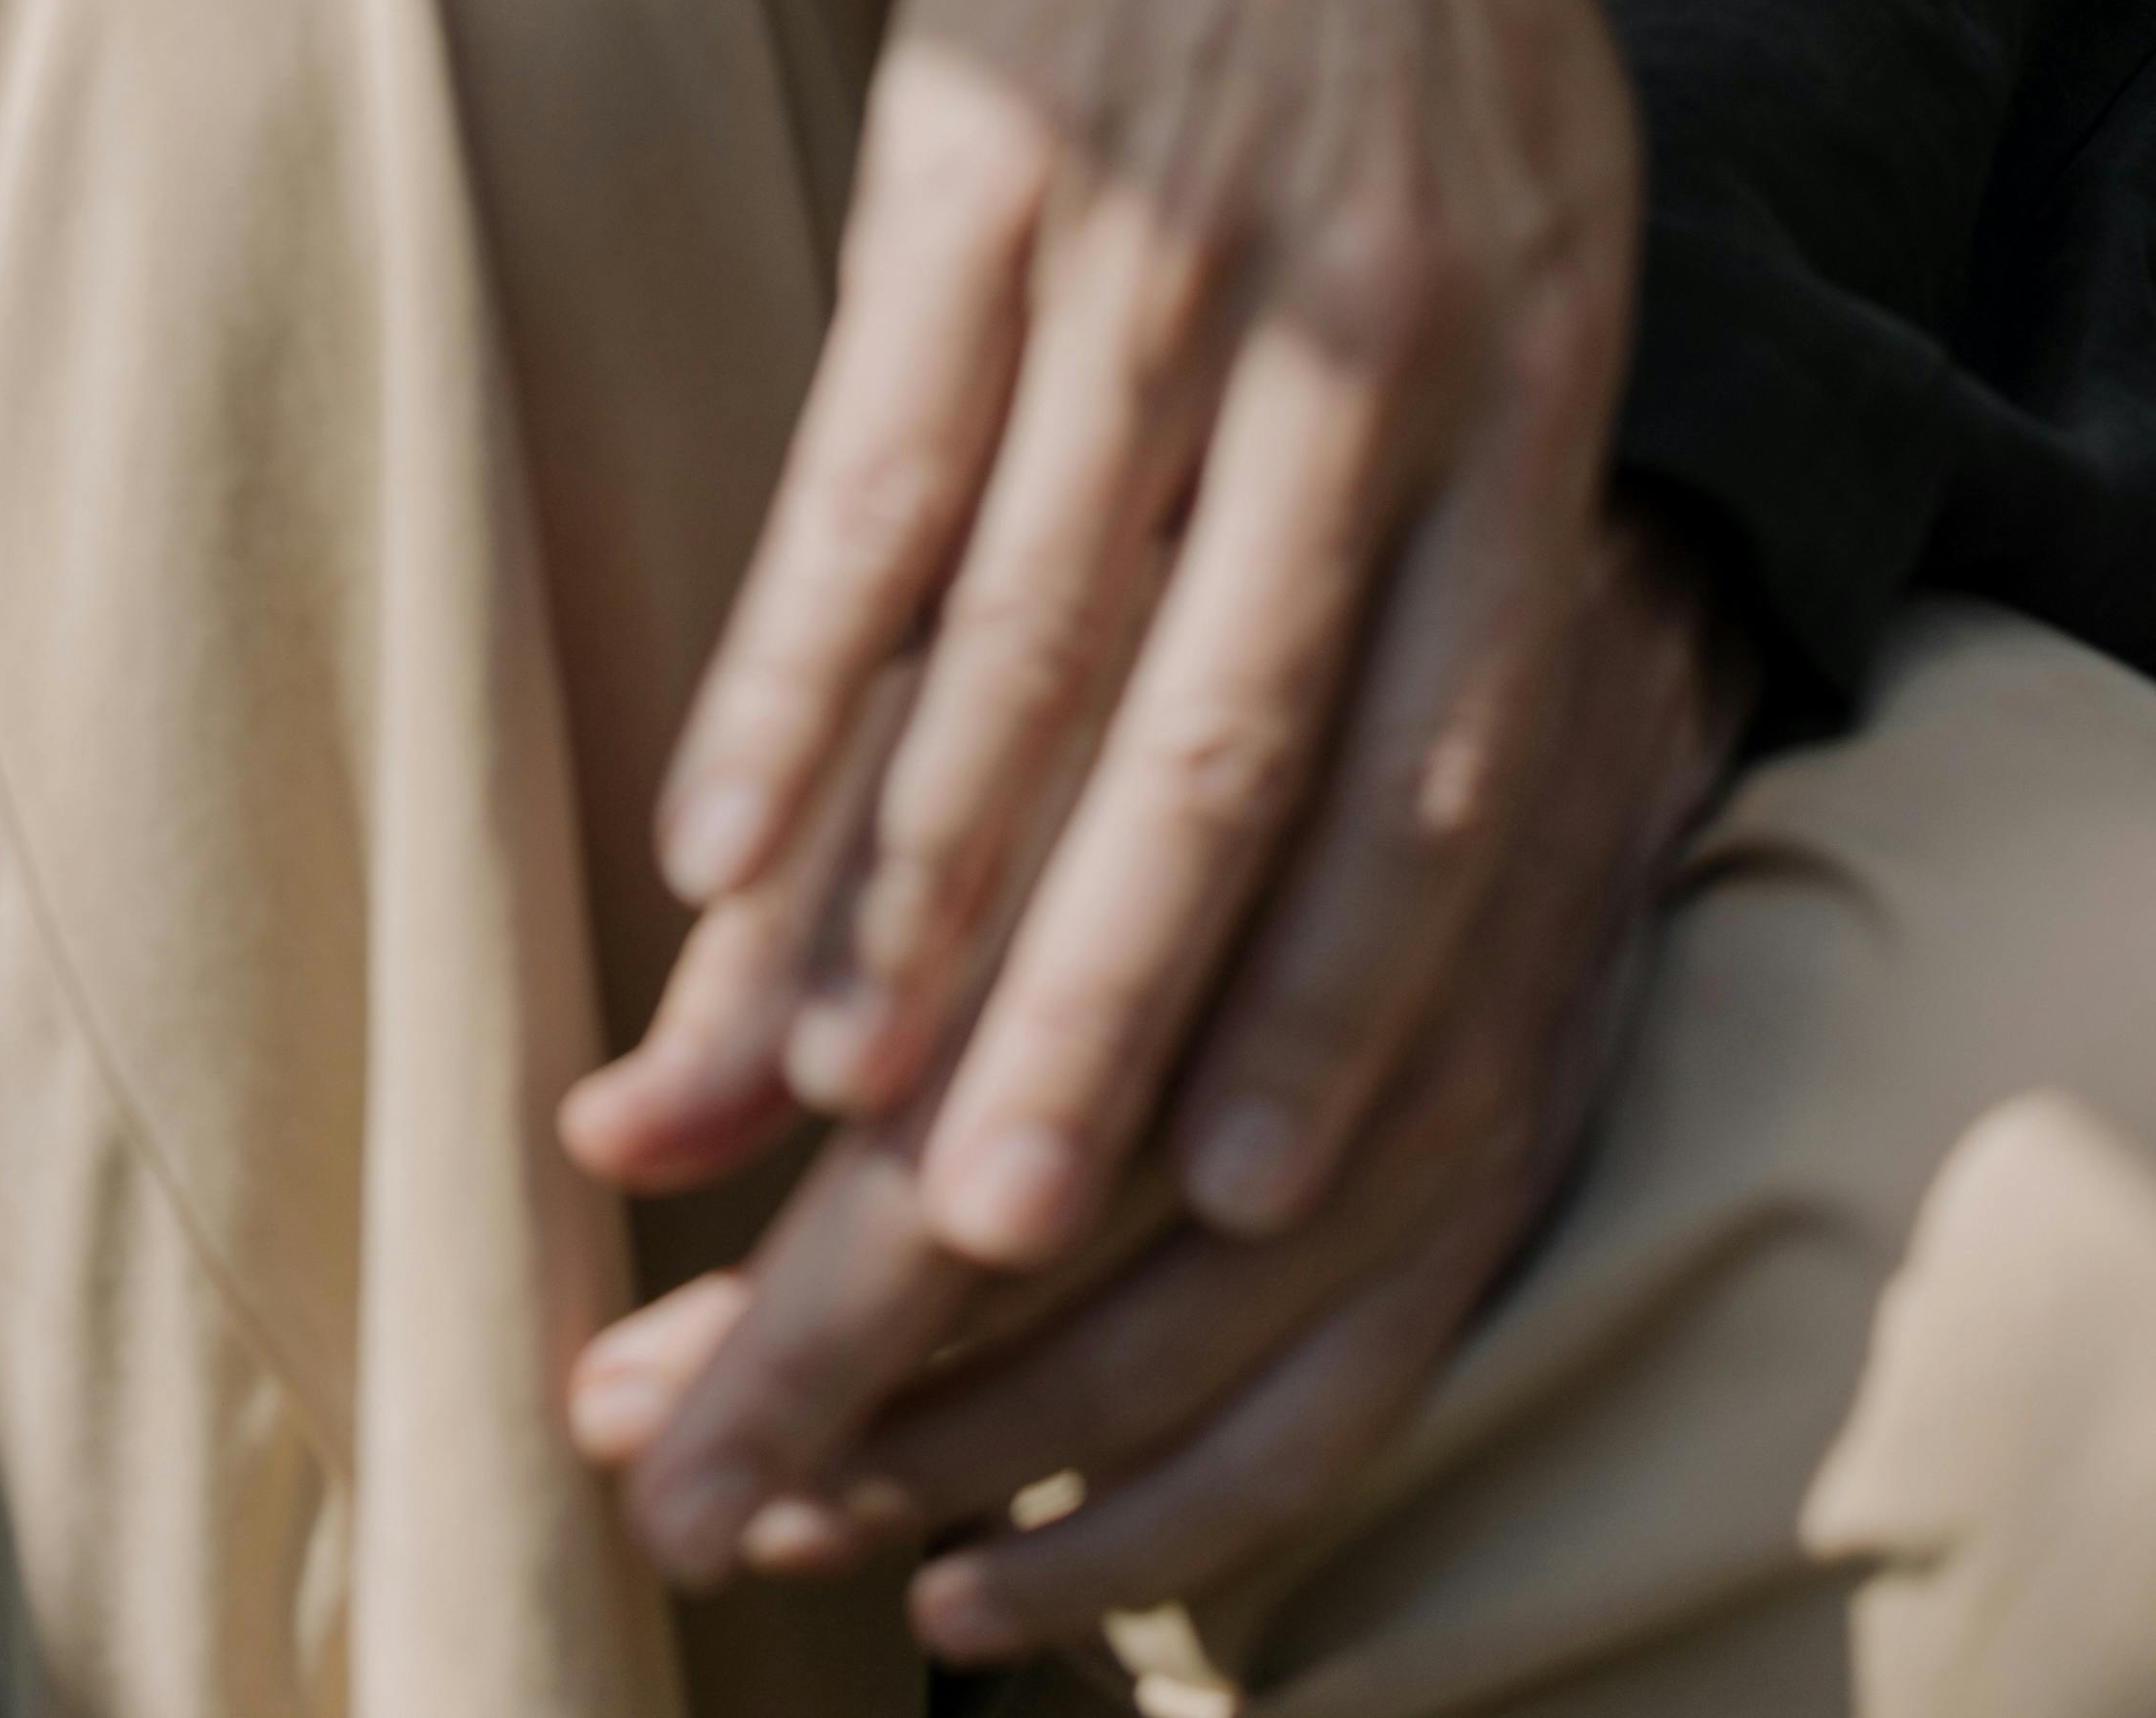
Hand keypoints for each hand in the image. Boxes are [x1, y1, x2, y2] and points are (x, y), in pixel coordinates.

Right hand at [512, 0, 1641, 1296]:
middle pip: (1213, 753)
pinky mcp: (976, 161)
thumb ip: (1484, 471)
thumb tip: (1411, 785)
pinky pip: (867, 469)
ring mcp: (1157, 248)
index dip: (1321, 1002)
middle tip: (977, 1259)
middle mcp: (1360, 340)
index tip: (1223, 1210)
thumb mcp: (1530, 198)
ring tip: (802, 1108)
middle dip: (1083, 1029)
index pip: (1426, 770)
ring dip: (900, 898)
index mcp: (1524, 369)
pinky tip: (710, 835)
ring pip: (1019, 646)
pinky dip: (788, 676)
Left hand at [563, 500, 1751, 1638]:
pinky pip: (1328, 1422)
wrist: (1547, 568)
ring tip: (786, 1534)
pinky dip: (1153, 1533)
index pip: (934, 1114)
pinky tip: (978, 1587)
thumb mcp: (968, 702)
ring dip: (968, 1474)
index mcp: (1142, 823)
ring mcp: (1420, 1107)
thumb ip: (794, 931)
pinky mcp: (1493, 1183)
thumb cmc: (1184, 616)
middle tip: (667, 1505)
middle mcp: (1298, 984)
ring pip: (1179, 1371)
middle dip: (834, 1404)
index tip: (607, 1405)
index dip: (773, 1295)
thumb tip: (608, 1141)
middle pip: (1039, 1254)